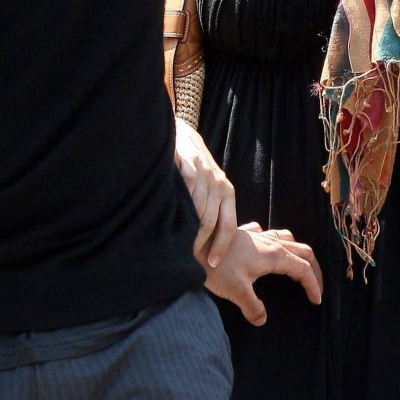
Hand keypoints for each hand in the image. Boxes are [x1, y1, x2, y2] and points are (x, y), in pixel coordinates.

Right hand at [174, 118, 236, 267]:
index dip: (221, 247)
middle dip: (202, 243)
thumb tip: (207, 244)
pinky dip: (180, 205)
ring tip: (178, 245)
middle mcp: (219, 183)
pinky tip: (170, 217)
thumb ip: (210, 209)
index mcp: (227, 192)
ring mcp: (205, 173)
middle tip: (190, 260)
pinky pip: (188, 188)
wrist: (182, 135)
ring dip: (189, 229)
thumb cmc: (194, 169)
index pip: (229, 226)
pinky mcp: (190, 162)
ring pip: (199, 208)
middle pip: (212, 221)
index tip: (214, 264)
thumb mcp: (208, 187)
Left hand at [204, 222, 322, 325]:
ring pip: (287, 240)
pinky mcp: (245, 234)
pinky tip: (267, 248)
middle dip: (313, 269)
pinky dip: (276, 242)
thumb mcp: (237, 292)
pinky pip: (268, 234)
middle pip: (303, 251)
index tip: (316, 301)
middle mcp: (270, 242)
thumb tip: (261, 319)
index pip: (304, 269)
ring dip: (297, 253)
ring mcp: (258, 235)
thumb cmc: (216, 267)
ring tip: (297, 267)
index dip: (313, 285)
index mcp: (275, 256)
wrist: (194, 243)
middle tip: (315, 286)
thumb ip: (253, 307)